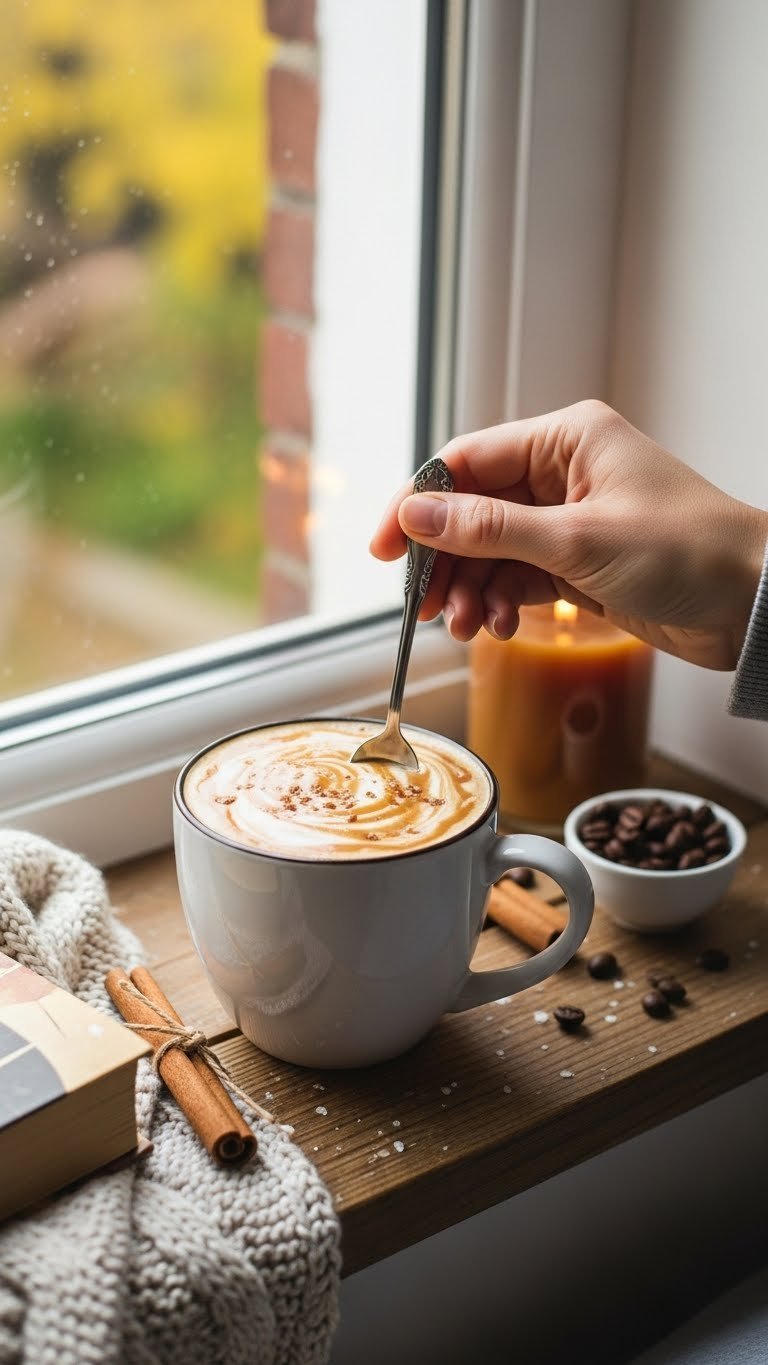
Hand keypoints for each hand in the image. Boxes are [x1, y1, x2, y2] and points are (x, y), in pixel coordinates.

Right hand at [370, 400, 767, 669]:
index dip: (417, 503)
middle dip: (443, 559)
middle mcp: (563, 474)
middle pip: (472, 511)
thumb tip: (416, 514)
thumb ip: (489, 530)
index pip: (466, 462)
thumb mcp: (577, 541)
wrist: (753, 604)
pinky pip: (515, 578)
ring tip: (462, 627)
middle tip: (420, 603)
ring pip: (490, 550)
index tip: (386, 547)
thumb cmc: (689, 552)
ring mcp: (568, 520)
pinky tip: (494, 629)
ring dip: (468, 589)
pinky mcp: (577, 563)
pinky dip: (498, 603)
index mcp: (566, 441)